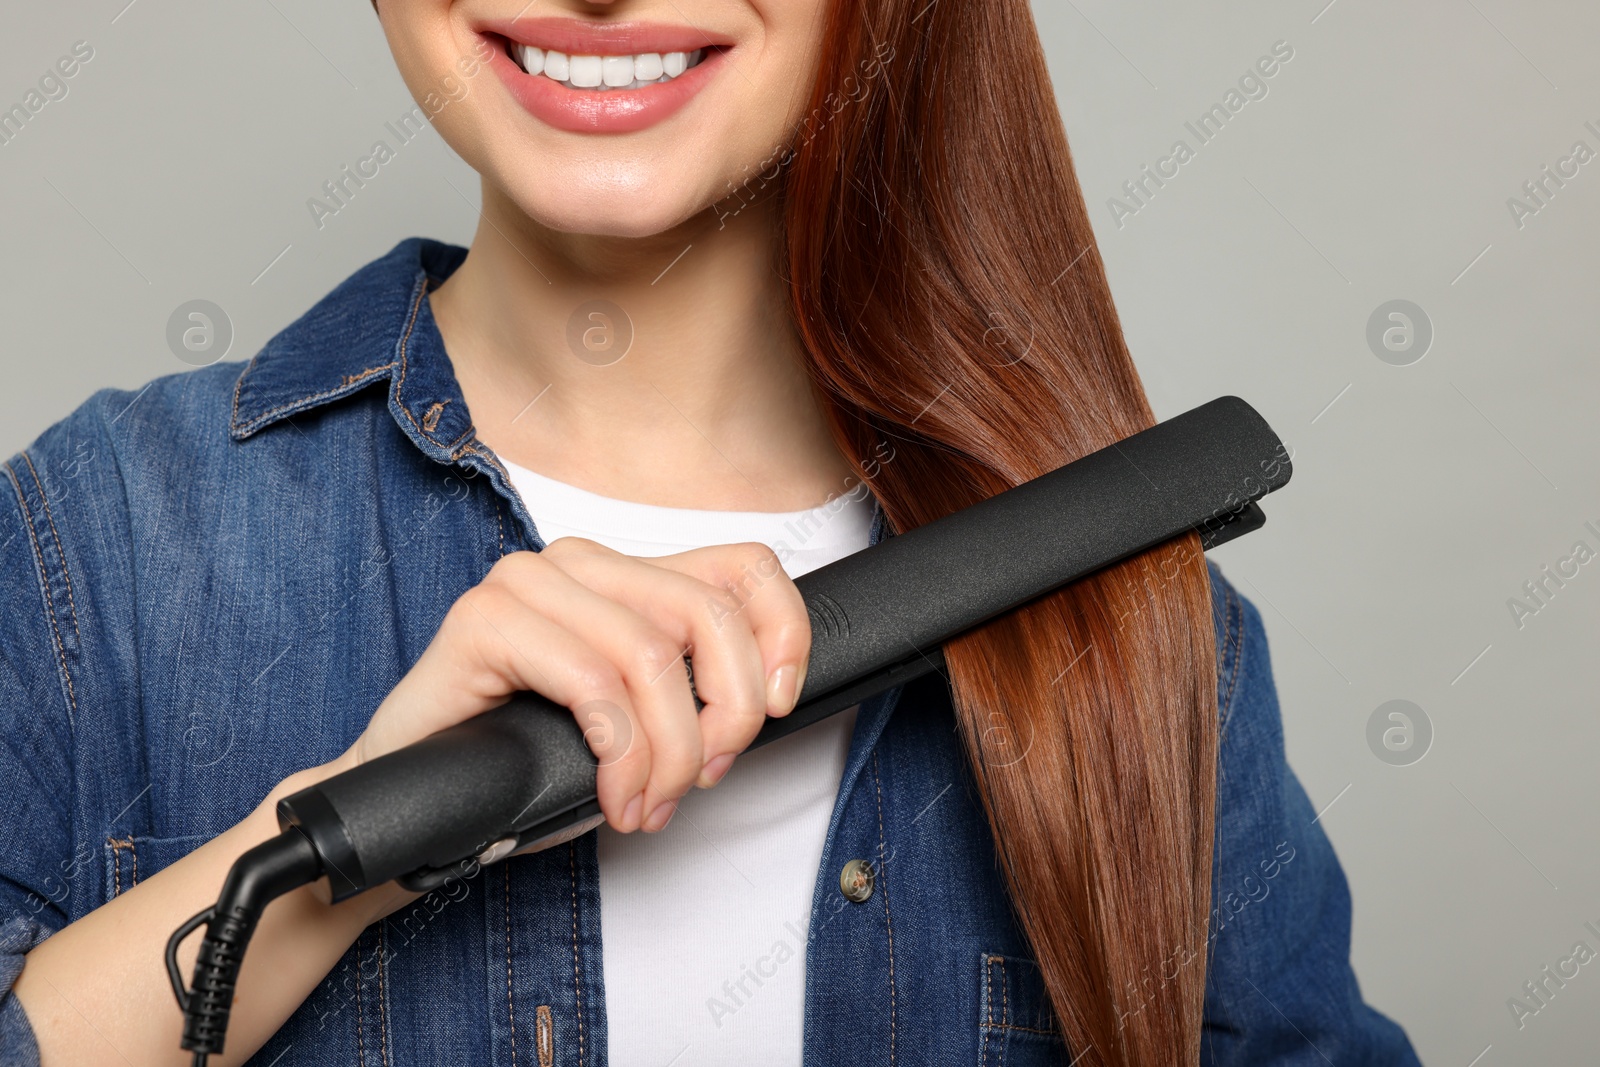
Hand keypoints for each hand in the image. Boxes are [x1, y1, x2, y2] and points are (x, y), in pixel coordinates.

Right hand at [351, 538, 810, 833]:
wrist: (417, 803)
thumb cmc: (527, 761)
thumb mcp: (641, 722)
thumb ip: (695, 688)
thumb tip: (771, 696)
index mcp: (626, 573)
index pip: (745, 568)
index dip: (785, 633)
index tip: (781, 705)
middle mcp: (579, 562)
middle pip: (708, 614)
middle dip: (727, 715)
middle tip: (701, 778)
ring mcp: (527, 582)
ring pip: (654, 657)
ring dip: (668, 754)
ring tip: (647, 803)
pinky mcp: (484, 620)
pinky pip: (593, 684)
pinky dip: (620, 755)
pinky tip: (613, 795)